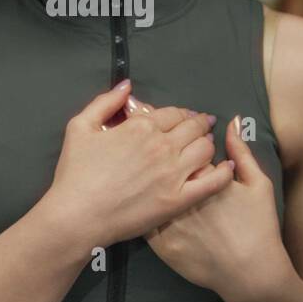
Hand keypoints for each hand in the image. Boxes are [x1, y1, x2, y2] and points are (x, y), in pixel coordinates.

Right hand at [42, 81, 233, 249]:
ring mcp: (173, 173)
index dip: (181, 114)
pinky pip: (212, 182)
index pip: (173, 113)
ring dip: (208, 144)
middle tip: (201, 128)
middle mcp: (162, 146)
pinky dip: (223, 172)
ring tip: (205, 147)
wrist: (77, 216)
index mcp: (141, 127)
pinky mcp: (179, 200)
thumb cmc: (75, 173)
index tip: (184, 118)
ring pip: (205, 150)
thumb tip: (127, 86)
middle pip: (194, 128)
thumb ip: (104, 102)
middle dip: (199, 125)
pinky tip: (227, 169)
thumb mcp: (79, 127)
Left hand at [144, 114, 290, 301]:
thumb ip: (241, 152)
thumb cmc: (258, 227)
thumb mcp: (258, 184)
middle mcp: (182, 196)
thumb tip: (232, 122)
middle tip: (143, 143)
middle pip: (157, 165)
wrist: (250, 273)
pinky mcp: (161, 244)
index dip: (170, 134)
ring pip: (144, 191)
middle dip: (148, 150)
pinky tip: (132, 200)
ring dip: (136, 177)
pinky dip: (135, 209)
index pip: (179, 146)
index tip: (163, 127)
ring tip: (130, 165)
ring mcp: (169, 221)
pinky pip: (141, 222)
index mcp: (203, 177)